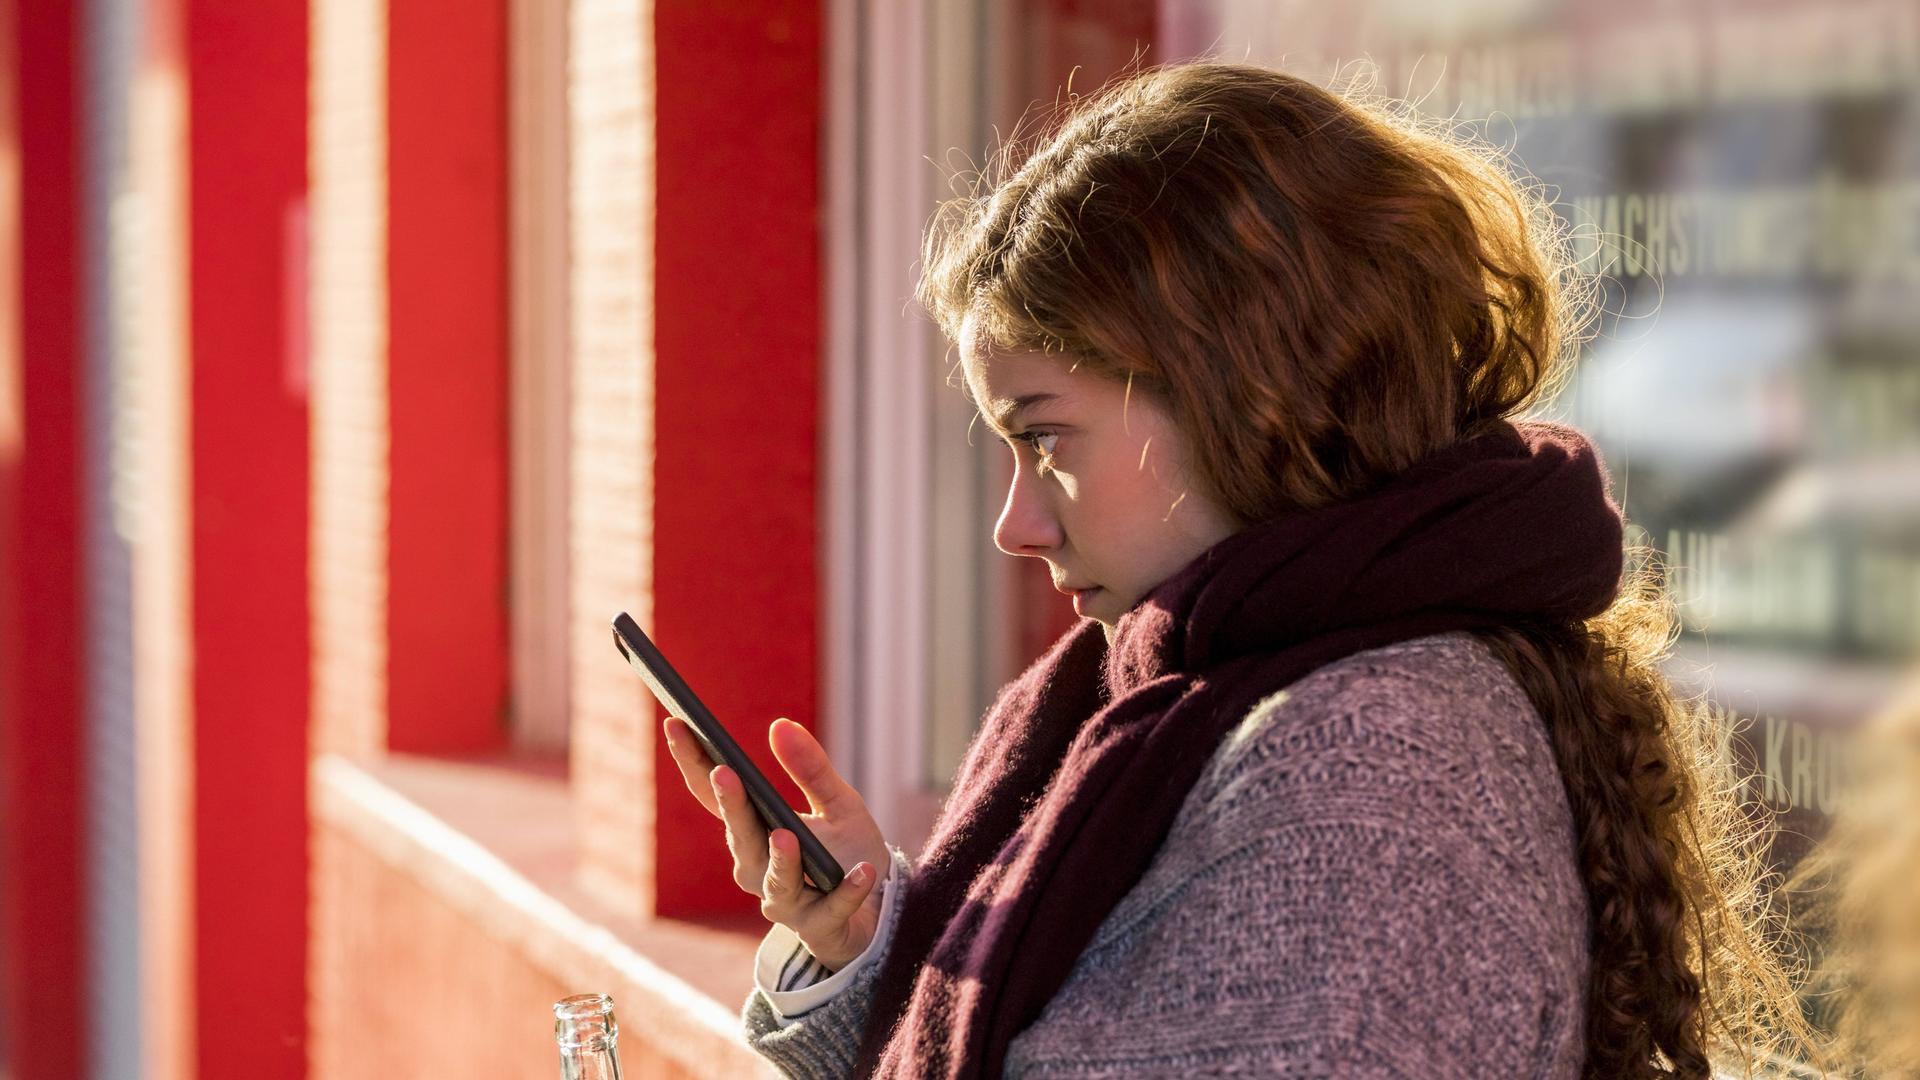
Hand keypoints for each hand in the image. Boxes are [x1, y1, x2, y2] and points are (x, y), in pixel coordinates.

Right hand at [663, 715, 891, 969]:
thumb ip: (811, 770)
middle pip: (741, 839)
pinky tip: (862, 873)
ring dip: (781, 861)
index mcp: (755, 832)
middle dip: (732, 807)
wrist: (878, 913)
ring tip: (785, 835)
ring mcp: (788, 904)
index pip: (714, 797)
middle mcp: (759, 870)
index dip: (693, 762)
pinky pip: (833, 909)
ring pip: (776, 884)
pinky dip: (847, 891)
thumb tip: (779, 726)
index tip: (676, 723)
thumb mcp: (838, 803)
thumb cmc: (847, 854)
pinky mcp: (822, 927)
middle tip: (724, 773)